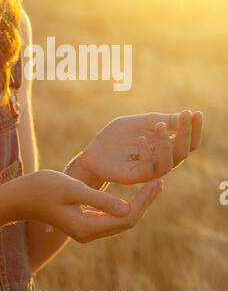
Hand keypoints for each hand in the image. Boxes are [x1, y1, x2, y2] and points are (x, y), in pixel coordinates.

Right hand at [5, 169, 162, 241]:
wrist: (20, 196)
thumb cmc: (43, 188)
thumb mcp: (72, 189)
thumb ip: (99, 199)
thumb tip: (126, 208)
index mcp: (86, 226)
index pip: (125, 218)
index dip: (144, 202)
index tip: (157, 182)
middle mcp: (88, 233)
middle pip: (125, 221)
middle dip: (144, 202)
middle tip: (160, 181)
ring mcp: (85, 229)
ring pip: (119, 220)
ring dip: (136, 204)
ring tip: (151, 184)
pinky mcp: (83, 222)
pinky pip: (109, 217)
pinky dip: (123, 205)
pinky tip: (131, 192)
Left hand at [78, 110, 202, 184]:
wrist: (94, 150)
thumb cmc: (119, 136)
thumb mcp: (143, 122)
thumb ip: (164, 120)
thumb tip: (188, 115)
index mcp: (165, 148)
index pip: (188, 142)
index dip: (194, 129)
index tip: (197, 113)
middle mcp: (161, 160)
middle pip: (183, 152)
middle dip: (186, 133)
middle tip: (185, 116)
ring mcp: (148, 170)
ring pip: (168, 163)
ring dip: (166, 143)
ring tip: (159, 125)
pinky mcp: (133, 176)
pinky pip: (147, 169)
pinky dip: (146, 153)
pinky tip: (141, 139)